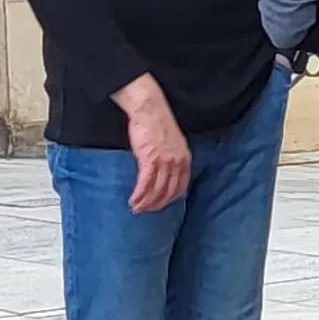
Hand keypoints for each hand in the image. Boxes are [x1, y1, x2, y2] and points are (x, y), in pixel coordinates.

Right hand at [115, 76, 191, 212]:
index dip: (171, 197)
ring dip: (146, 202)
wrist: (150, 109)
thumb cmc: (157, 122)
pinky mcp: (150, 159)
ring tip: (137, 209)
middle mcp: (176, 162)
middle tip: (147, 211)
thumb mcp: (171, 141)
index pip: (181, 184)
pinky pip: (145, 183)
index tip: (162, 203)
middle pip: (169, 191)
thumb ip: (170, 156)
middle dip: (157, 204)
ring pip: (157, 190)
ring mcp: (164, 161)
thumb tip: (162, 167)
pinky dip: (139, 195)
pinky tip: (134, 200)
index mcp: (184, 157)